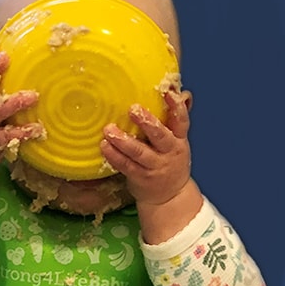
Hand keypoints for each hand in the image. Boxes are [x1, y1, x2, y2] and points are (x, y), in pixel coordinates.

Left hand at [100, 90, 192, 206]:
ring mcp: (155, 166)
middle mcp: (169, 152)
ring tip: (109, 129)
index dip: (176, 106)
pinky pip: (126, 165)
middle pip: (160, 136)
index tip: (168, 92)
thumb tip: (177, 89)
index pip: (181, 121)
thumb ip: (174, 118)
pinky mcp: (140, 177)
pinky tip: (104, 146)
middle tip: (133, 109)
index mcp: (179, 139)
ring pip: (139, 152)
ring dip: (123, 141)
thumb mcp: (177, 140)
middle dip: (147, 122)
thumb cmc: (170, 160)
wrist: (171, 197)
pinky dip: (114, 156)